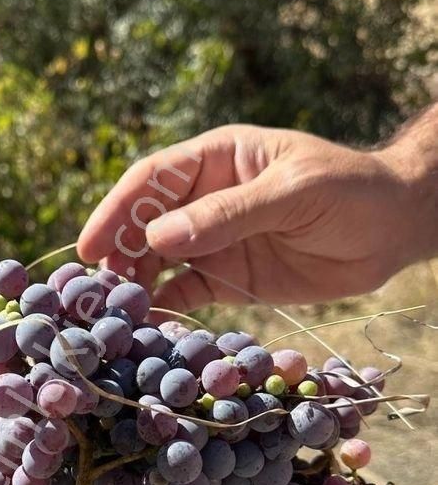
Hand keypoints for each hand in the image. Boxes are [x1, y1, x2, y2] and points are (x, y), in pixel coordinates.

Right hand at [77, 124, 427, 311]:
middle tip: (96, 288)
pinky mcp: (230, 278)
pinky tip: (147, 326)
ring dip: (135, 282)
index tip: (91, 245)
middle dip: (118, 251)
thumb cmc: (349, 190)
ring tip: (114, 311)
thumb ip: (229, 214)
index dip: (117, 210)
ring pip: (159, 260)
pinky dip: (165, 308)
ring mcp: (216, 240)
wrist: (393, 228)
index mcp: (217, 159)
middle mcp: (206, 198)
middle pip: (146, 222)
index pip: (152, 180)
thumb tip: (158, 237)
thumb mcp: (291, 192)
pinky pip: (187, 293)